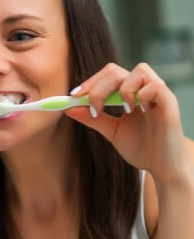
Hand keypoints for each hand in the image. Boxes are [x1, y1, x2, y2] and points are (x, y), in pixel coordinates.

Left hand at [65, 62, 190, 183]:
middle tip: (92, 105)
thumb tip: (69, 108)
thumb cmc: (142, 149)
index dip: (90, 82)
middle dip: (98, 86)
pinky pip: (155, 85)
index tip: (74, 97)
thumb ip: (93, 119)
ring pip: (139, 70)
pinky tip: (139, 111)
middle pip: (116, 70)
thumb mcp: (112, 131)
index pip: (108, 75)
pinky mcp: (170, 103)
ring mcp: (158, 94)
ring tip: (122, 110)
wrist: (163, 168)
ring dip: (122, 89)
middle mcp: (144, 89)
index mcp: (130, 94)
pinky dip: (141, 95)